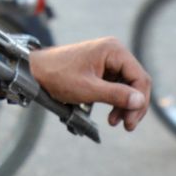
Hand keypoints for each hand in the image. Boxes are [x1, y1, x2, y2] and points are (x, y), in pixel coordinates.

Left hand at [29, 37, 151, 131]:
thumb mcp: (88, 89)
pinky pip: (116, 87)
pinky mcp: (101, 69)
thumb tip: (140, 101)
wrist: (36, 71)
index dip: (139, 101)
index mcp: (113, 50)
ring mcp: (108, 60)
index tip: (131, 121)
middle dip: (133, 105)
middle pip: (136, 82)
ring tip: (115, 122)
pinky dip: (115, 101)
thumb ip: (116, 95)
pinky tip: (111, 115)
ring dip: (124, 106)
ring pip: (127, 87)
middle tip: (127, 126)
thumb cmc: (58, 76)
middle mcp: (114, 52)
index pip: (139, 77)